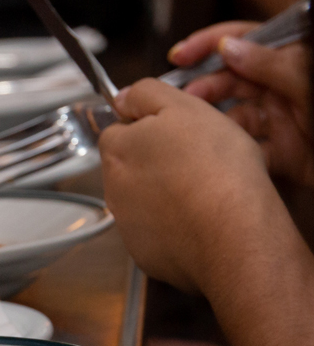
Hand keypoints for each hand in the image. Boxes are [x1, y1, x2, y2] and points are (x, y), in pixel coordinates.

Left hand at [98, 78, 284, 293]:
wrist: (233, 235)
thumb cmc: (215, 171)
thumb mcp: (184, 108)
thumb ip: (146, 94)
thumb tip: (124, 97)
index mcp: (117, 149)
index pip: (121, 129)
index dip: (151, 127)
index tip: (177, 133)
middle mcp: (112, 187)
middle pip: (131, 164)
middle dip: (158, 160)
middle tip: (197, 160)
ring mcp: (126, 223)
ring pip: (144, 197)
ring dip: (166, 191)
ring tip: (203, 189)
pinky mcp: (144, 251)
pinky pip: (157, 230)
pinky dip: (173, 224)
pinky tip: (199, 217)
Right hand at [169, 22, 313, 186]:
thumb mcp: (311, 81)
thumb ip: (272, 64)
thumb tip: (228, 49)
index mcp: (291, 60)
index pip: (243, 40)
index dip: (209, 44)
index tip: (180, 56)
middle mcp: (282, 87)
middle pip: (230, 80)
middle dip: (203, 88)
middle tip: (183, 100)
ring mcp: (280, 120)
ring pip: (232, 118)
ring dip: (212, 123)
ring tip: (195, 130)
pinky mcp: (281, 154)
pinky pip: (246, 152)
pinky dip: (230, 155)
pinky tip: (216, 155)